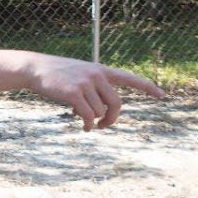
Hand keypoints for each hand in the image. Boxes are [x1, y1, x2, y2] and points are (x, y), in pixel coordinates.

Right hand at [27, 56, 162, 130]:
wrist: (36, 68)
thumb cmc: (58, 75)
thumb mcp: (79, 77)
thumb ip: (93, 91)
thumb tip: (95, 116)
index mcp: (101, 70)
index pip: (129, 78)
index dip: (147, 88)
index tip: (162, 95)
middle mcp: (97, 75)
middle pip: (116, 103)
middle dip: (112, 118)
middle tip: (106, 126)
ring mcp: (85, 84)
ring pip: (99, 111)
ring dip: (94, 121)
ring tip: (86, 124)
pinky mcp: (73, 93)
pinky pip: (87, 115)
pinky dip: (88, 125)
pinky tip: (84, 128)